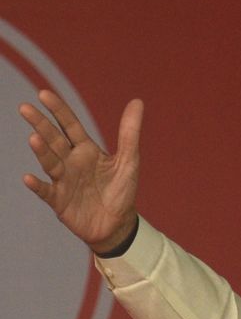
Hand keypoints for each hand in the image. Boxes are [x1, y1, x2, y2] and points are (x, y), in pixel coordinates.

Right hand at [20, 90, 142, 253]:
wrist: (118, 224)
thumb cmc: (121, 191)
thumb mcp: (129, 161)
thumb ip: (130, 133)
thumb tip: (137, 101)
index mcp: (86, 150)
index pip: (70, 125)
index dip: (59, 110)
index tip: (44, 94)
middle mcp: (71, 162)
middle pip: (54, 139)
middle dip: (41, 124)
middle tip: (25, 108)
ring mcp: (63, 180)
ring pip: (49, 162)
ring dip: (41, 151)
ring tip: (34, 138)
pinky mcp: (59, 201)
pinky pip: (46, 191)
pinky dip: (38, 186)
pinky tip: (29, 178)